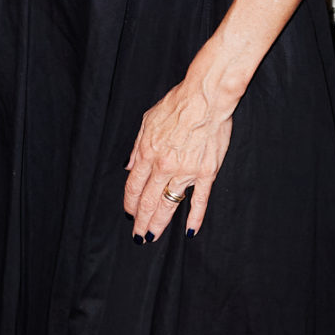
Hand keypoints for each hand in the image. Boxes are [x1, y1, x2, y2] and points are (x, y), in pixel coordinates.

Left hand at [123, 64, 236, 241]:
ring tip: (153, 237)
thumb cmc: (177, 104)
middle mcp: (164, 166)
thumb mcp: (148, 120)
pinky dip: (195, 217)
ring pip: (169, 204)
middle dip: (141, 221)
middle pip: (148, 201)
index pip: (133, 187)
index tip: (129, 214)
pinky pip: (200, 199)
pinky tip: (189, 230)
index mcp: (147, 153)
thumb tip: (128, 166)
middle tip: (138, 236)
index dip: (130, 204)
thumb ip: (137, 146)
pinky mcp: (206, 172)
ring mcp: (186, 171)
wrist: (205, 98)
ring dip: (159, 223)